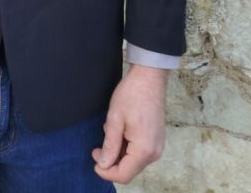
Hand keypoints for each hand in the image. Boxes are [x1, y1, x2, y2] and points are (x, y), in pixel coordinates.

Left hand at [91, 63, 167, 184]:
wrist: (150, 76)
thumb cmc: (132, 94)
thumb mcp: (115, 119)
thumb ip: (110, 145)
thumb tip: (104, 164)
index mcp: (144, 149)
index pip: (124, 174)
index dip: (106, 172)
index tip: (94, 160)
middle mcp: (154, 152)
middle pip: (129, 170)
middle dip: (111, 163)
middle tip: (96, 148)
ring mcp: (157, 146)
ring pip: (133, 162)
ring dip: (118, 154)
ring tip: (108, 133)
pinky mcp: (156, 140)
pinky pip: (139, 152)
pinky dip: (126, 147)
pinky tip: (119, 132)